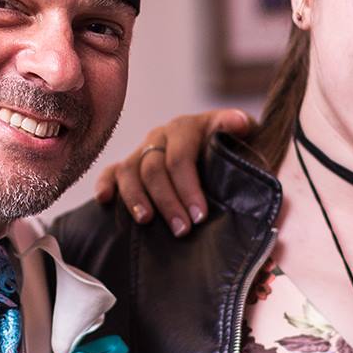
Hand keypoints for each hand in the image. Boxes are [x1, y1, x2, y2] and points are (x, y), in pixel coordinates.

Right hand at [94, 109, 255, 234]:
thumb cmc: (237, 151)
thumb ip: (242, 133)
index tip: (201, 214)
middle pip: (155, 168)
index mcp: (191, 128)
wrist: (224, 152)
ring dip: (137, 199)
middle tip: (183, 229)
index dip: (188, 187)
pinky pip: (111, 172)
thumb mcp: (247, 140)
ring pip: (131, 171)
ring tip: (147, 222)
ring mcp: (144, 149)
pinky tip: (105, 200)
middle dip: (168, 201)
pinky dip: (106, 184)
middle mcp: (164, 135)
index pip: (182, 156)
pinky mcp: (129, 165)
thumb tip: (239, 122)